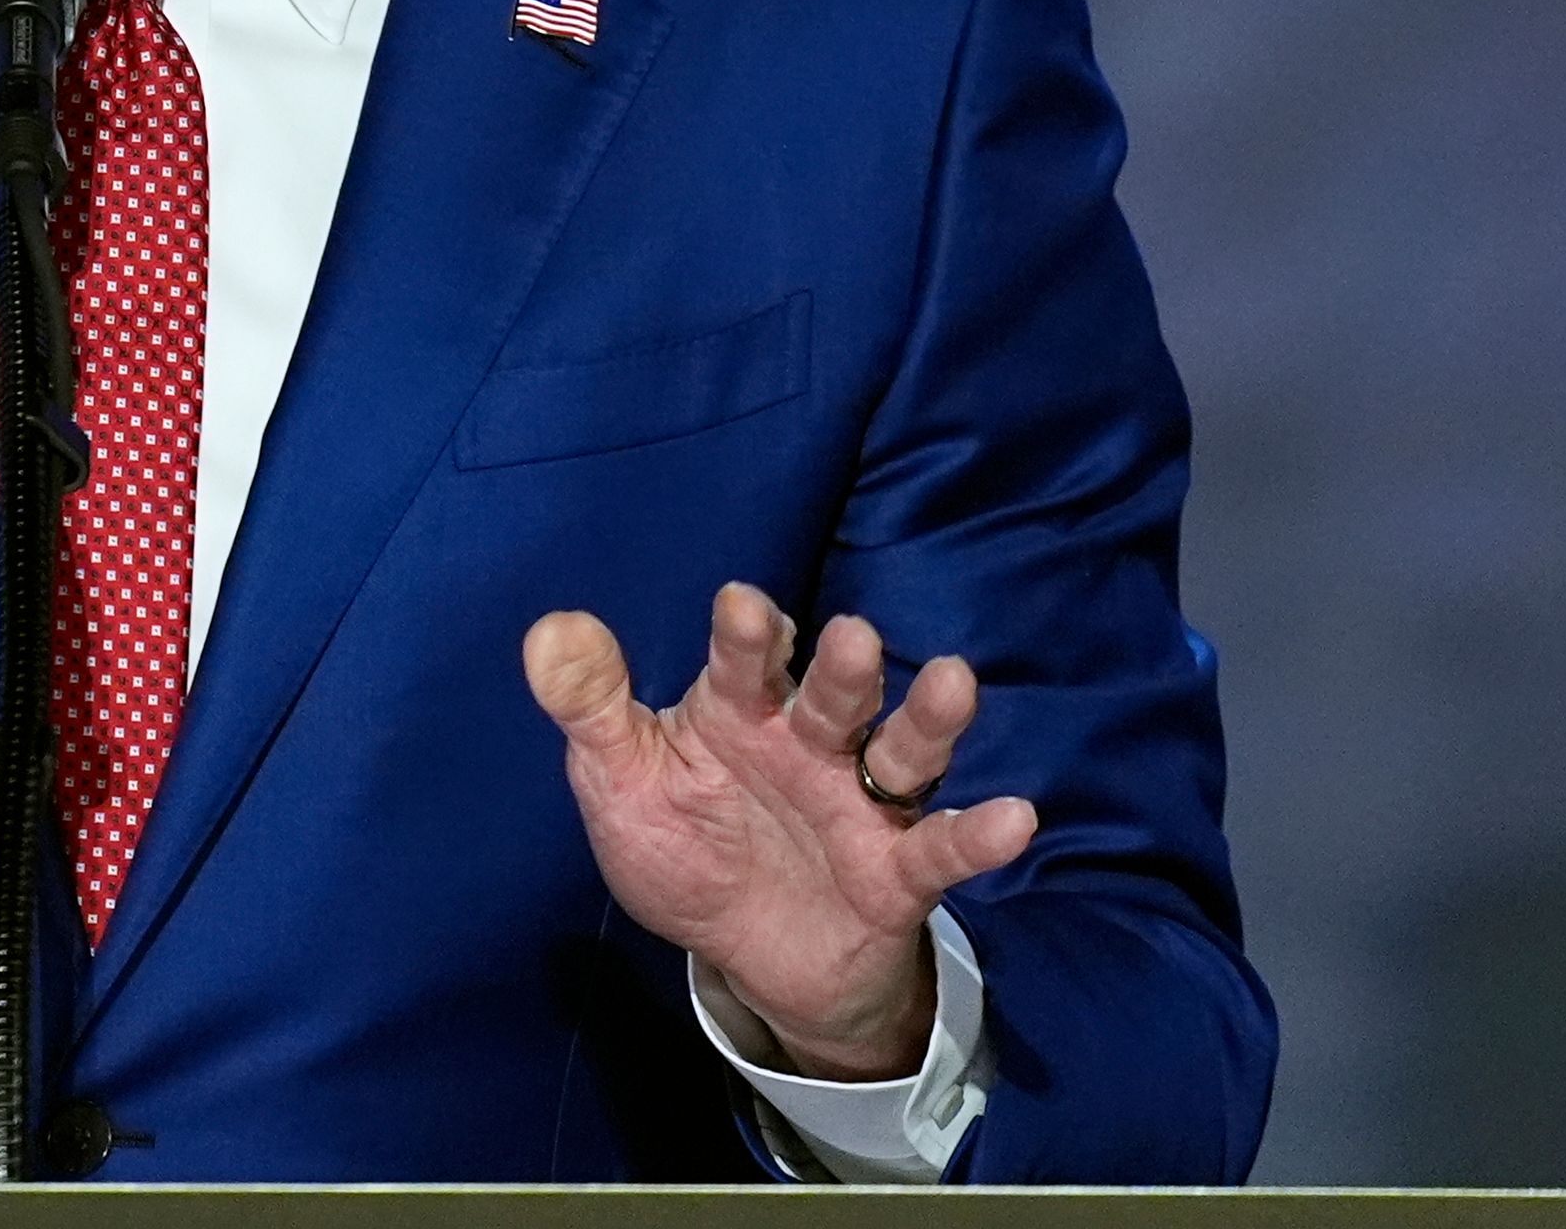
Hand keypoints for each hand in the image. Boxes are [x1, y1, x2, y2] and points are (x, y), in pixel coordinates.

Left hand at [526, 583, 1034, 1079]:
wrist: (745, 955)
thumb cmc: (684, 844)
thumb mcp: (621, 780)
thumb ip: (590, 709)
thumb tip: (550, 630)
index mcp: (738, 712)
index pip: (743, 662)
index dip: (746, 635)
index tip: (742, 609)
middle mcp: (809, 743)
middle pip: (833, 695)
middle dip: (843, 668)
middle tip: (851, 638)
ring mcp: (859, 804)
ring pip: (901, 751)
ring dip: (928, 718)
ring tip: (955, 681)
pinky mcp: (897, 873)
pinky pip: (942, 849)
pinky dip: (979, 835)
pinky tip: (1015, 818)